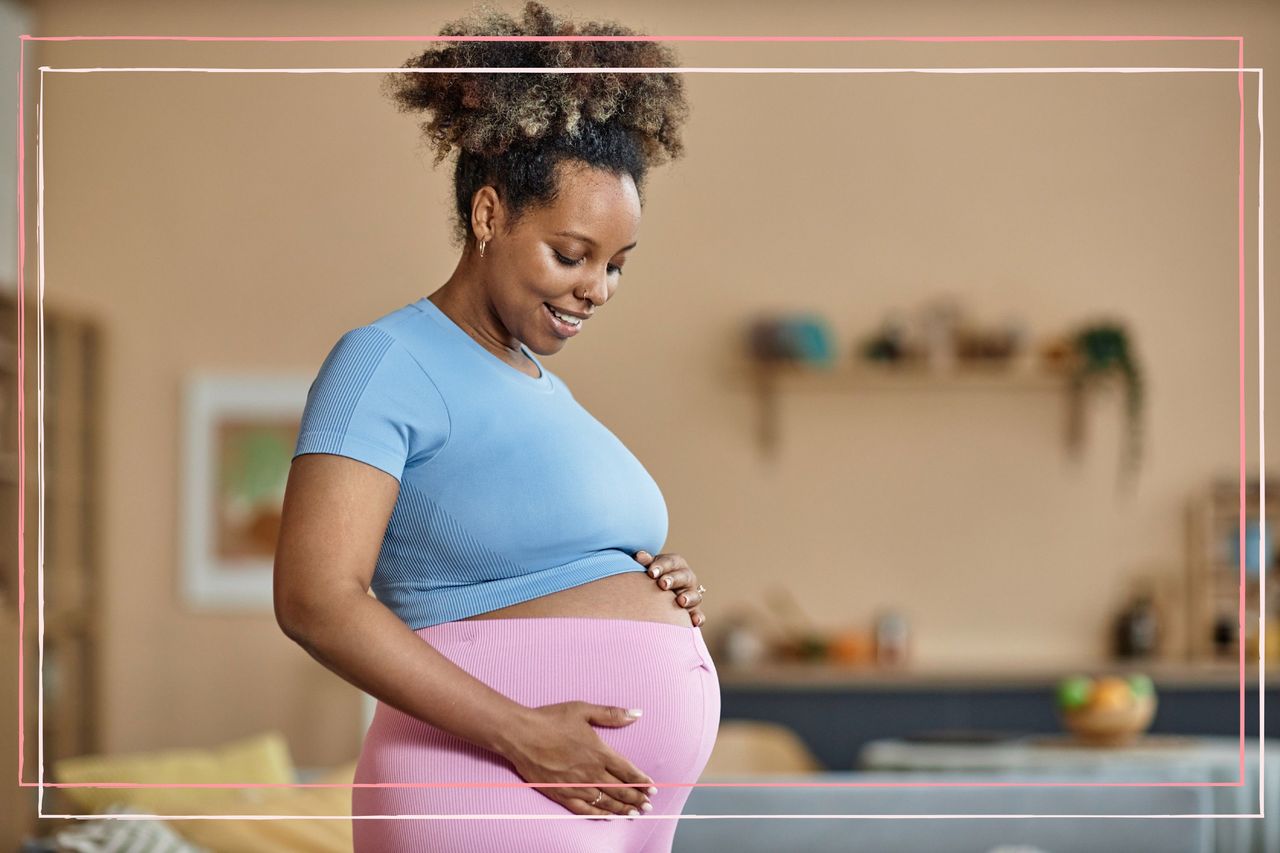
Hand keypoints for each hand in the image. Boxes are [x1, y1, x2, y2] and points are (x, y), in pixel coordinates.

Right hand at [500, 702, 656, 818]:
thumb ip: (611, 714)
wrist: (521, 734)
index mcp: (599, 752)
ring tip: (634, 814)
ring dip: (622, 809)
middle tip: (648, 806)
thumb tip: (635, 713)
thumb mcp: (583, 710)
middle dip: (636, 799)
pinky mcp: (561, 794)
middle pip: (620, 790)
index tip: (652, 789)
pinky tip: (607, 817)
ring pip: (605, 802)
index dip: (642, 782)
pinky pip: (584, 809)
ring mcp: (576, 786)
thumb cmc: (550, 719)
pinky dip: (598, 814)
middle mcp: (591, 772)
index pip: (628, 772)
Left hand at [634, 551, 705, 626]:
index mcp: (676, 565)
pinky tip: (694, 622)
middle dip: (674, 580)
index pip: (671, 562)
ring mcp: (691, 595)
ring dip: (689, 598)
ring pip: (695, 595)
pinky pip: (698, 615)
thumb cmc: (654, 577)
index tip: (651, 572)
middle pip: (684, 577)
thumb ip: (647, 562)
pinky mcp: (693, 611)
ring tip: (681, 601)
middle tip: (663, 584)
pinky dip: (698, 618)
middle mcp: (687, 579)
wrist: (660, 593)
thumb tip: (639, 556)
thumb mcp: (651, 568)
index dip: (662, 566)